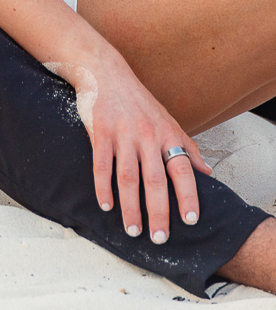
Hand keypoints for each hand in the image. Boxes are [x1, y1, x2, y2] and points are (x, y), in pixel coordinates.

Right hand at [56, 51, 211, 242]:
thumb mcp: (167, 120)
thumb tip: (208, 173)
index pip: (182, 168)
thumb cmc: (138, 100)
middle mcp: (147, 134)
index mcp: (166, 133)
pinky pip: (101, 165)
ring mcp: (123, 133)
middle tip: (160, 238)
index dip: (188, 194)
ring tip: (133, 231)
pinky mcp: (100, 131)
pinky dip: (104, 188)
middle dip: (159, 211)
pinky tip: (107, 206)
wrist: (105, 71)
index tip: (191, 220)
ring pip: (128, 177)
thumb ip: (187, 147)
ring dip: (131, 207)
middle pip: (155, 179)